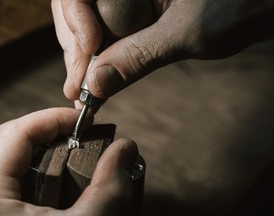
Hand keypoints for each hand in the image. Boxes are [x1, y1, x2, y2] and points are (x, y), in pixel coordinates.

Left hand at [0, 107, 139, 215]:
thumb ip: (112, 185)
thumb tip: (125, 149)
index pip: (14, 134)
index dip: (50, 119)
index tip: (79, 119)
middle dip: (34, 131)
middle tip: (68, 132)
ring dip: (23, 152)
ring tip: (58, 153)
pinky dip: (16, 178)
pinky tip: (42, 185)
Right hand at [52, 0, 273, 99]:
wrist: (265, 6)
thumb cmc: (241, 5)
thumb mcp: (188, 32)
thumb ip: (139, 56)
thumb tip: (95, 84)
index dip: (74, 19)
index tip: (88, 54)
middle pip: (76, 9)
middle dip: (75, 48)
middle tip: (77, 88)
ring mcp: (126, 2)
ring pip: (87, 26)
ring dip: (83, 61)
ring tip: (82, 94)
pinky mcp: (134, 18)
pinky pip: (107, 37)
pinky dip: (99, 63)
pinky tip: (95, 85)